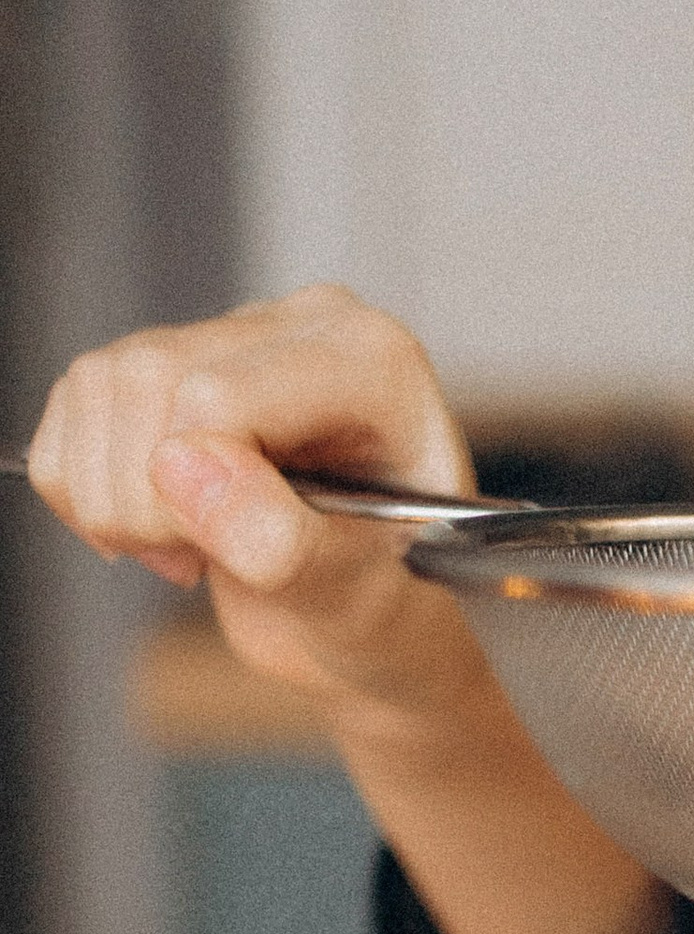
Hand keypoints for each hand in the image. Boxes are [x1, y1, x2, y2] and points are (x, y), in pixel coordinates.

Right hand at [28, 285, 492, 734]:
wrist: (363, 607)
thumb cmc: (379, 596)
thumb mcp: (350, 590)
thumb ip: (280, 537)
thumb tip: (182, 469)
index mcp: (370, 362)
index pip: (217, 395)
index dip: (192, 486)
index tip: (221, 553)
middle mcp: (300, 326)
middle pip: (148, 380)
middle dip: (147, 500)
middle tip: (201, 559)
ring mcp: (228, 334)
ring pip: (98, 385)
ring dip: (114, 499)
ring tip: (192, 545)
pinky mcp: (166, 362)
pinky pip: (73, 406)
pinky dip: (83, 486)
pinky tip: (158, 522)